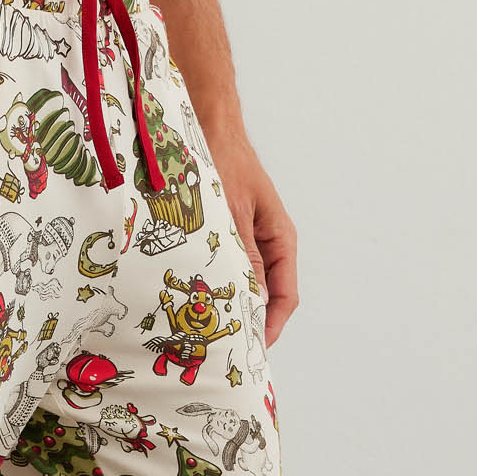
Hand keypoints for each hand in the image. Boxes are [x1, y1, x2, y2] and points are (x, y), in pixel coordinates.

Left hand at [205, 121, 298, 346]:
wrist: (206, 125)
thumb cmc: (224, 161)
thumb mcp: (232, 213)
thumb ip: (242, 256)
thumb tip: (250, 300)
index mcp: (279, 238)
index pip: (284, 295)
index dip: (270, 325)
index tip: (253, 348)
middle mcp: (266, 243)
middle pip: (263, 295)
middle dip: (246, 321)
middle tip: (223, 349)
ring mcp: (245, 240)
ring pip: (241, 284)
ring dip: (226, 305)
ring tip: (205, 332)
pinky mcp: (223, 236)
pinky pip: (222, 269)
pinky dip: (211, 286)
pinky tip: (191, 299)